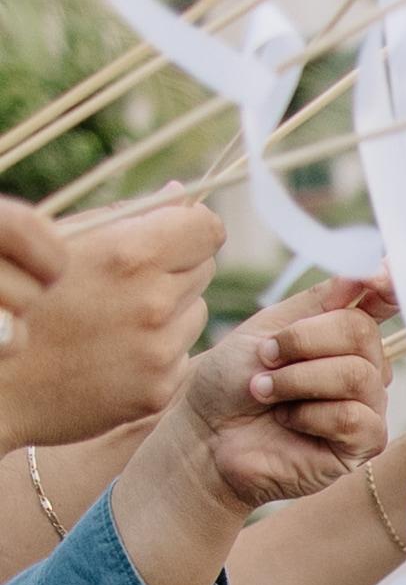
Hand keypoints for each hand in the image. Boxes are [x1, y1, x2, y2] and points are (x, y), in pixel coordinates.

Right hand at [0, 192, 218, 455]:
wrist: (1, 383)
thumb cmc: (26, 296)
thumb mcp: (65, 240)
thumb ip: (128, 215)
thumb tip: (180, 194)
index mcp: (130, 255)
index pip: (206, 229)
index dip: (194, 227)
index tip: (181, 233)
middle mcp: (153, 304)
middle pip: (205, 269)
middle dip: (178, 266)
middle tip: (131, 278)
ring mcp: (159, 351)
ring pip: (197, 312)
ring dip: (171, 309)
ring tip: (117, 317)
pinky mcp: (159, 389)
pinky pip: (181, 354)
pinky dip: (159, 349)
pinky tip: (115, 352)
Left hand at [175, 279, 398, 510]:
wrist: (207, 433)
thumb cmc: (232, 382)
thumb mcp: (268, 327)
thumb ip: (319, 302)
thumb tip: (364, 274)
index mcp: (342, 334)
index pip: (383, 302)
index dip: (388, 286)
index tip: (377, 277)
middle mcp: (363, 367)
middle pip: (363, 334)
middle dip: (305, 342)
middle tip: (265, 357)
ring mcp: (366, 406)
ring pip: (358, 376)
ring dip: (300, 380)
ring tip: (264, 391)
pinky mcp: (362, 445)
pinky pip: (355, 418)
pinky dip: (312, 415)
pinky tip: (288, 421)